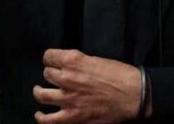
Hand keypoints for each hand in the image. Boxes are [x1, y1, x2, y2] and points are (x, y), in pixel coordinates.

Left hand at [33, 49, 148, 123]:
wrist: (133, 95)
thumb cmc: (119, 75)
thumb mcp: (96, 59)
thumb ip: (78, 63)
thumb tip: (67, 66)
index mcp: (73, 60)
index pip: (48, 56)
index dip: (51, 58)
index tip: (54, 61)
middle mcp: (66, 78)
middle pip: (46, 73)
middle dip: (51, 74)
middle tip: (57, 77)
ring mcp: (68, 99)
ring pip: (41, 94)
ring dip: (40, 92)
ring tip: (41, 91)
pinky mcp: (73, 116)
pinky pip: (49, 120)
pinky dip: (42, 117)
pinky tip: (40, 114)